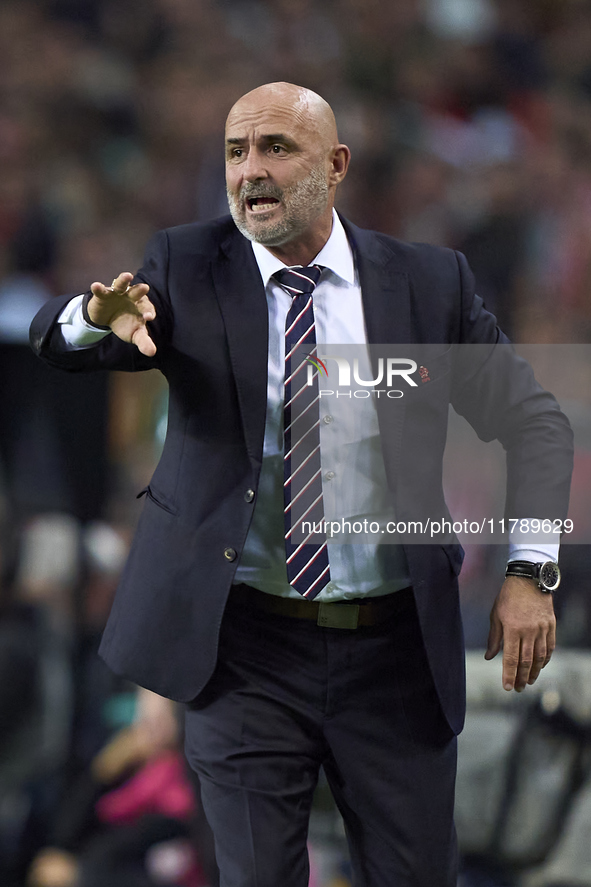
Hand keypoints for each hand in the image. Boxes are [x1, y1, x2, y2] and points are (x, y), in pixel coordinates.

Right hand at [88, 272, 156, 356]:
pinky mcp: (103, 294)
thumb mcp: (134, 334)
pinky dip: (98, 287)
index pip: (147, 308)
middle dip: (140, 290)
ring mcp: (117, 293)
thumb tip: (152, 353)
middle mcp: (131, 296)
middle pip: (137, 292)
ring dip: (123, 280)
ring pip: (121, 284)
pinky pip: (101, 290)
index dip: (148, 311)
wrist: (106, 319)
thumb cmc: (125, 324)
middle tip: (145, 288)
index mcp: (142, 306)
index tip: (148, 317)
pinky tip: (96, 285)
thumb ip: (144, 342)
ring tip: (127, 275)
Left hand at [485, 576, 555, 691]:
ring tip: (529, 681)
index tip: (507, 687)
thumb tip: (490, 657)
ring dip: (534, 672)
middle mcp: (528, 631)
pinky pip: (550, 647)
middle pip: (526, 661)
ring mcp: (542, 629)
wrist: (528, 580)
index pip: (511, 658)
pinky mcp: (551, 625)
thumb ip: (494, 638)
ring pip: (539, 657)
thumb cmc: (508, 597)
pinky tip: (540, 666)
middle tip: (518, 689)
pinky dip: (545, 659)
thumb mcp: (496, 615)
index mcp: (512, 628)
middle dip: (522, 678)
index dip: (509, 675)